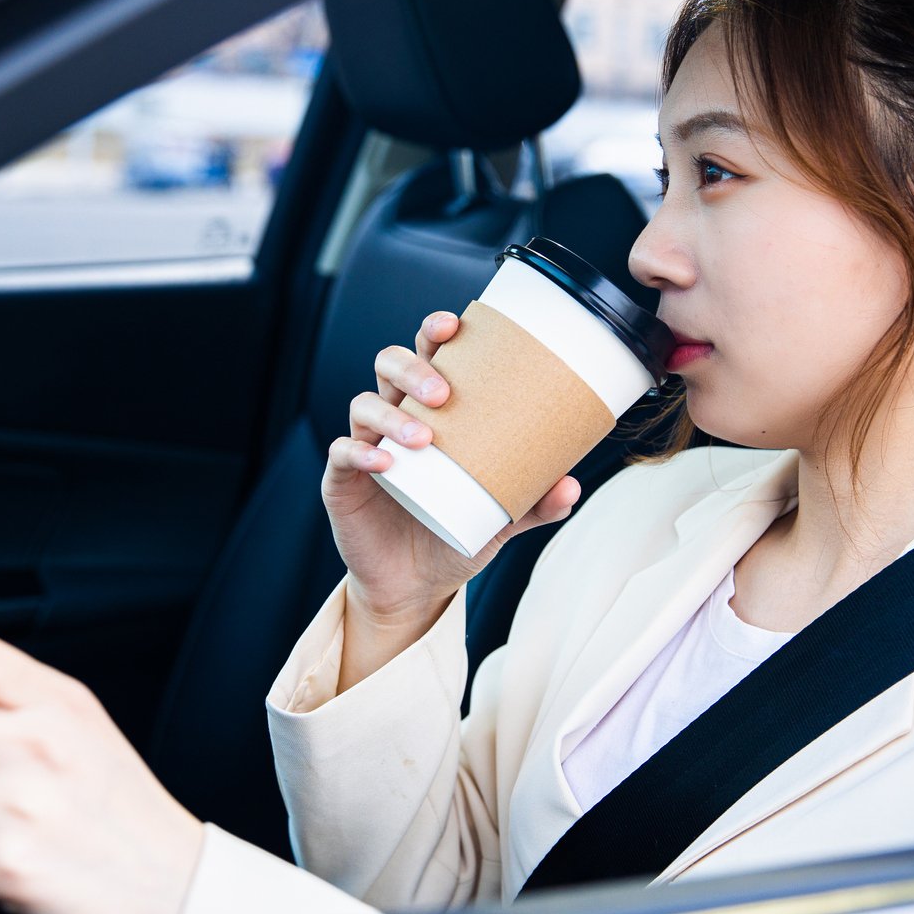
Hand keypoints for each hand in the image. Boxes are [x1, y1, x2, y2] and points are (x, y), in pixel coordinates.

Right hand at [324, 309, 579, 632]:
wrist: (415, 587)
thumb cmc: (454, 532)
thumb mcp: (501, 518)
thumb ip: (536, 502)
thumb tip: (572, 484)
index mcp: (431, 411)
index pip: (427, 355)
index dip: (433, 332)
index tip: (453, 326)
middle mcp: (395, 418)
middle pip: (389, 366)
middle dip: (413, 367)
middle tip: (443, 390)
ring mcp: (365, 445)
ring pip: (364, 404)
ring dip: (393, 414)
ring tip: (425, 437)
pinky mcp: (342, 480)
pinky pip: (342, 453)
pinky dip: (360, 451)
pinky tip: (384, 462)